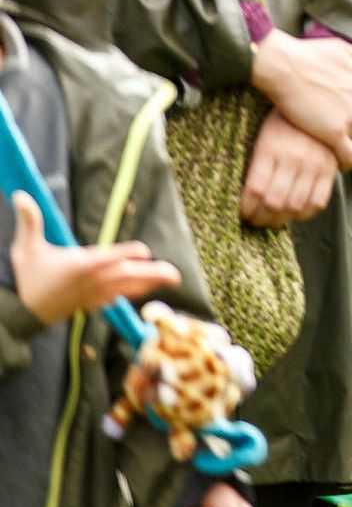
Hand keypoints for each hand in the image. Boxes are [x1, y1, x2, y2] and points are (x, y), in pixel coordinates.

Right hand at [9, 192, 179, 324]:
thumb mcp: (27, 248)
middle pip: (126, 277)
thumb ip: (29, 221)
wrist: (25, 312)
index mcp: (80, 266)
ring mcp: (96, 294)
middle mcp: (92, 281)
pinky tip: (150, 287)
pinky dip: (137, 291)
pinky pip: (121, 297)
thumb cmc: (30, 277)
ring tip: (172, 279)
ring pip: (128, 288)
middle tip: (175, 274)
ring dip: (151, 283)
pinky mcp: (96, 303)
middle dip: (151, 274)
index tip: (144, 251)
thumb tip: (21, 194)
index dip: (125, 254)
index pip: (107, 259)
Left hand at [239, 112, 337, 227]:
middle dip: (262, 218)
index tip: (244, 213)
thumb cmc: (284, 120)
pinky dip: (305, 214)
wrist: (314, 100)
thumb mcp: (263, 137)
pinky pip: (318, 201)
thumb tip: (249, 197)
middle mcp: (293, 158)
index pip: (255, 189)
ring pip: (295, 205)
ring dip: (281, 220)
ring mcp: (314, 164)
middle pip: (274, 202)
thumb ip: (258, 165)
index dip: (247, 208)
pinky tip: (295, 213)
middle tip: (256, 221)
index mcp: (270, 149)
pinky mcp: (329, 168)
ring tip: (273, 221)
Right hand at [250, 30, 351, 168]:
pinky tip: (336, 163)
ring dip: (348, 147)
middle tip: (333, 132)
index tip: (343, 119)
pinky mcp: (335, 134)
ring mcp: (351, 120)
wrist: (283, 66)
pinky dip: (345, 162)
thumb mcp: (343, 49)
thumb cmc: (307, 55)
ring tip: (333, 149)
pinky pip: (349, 156)